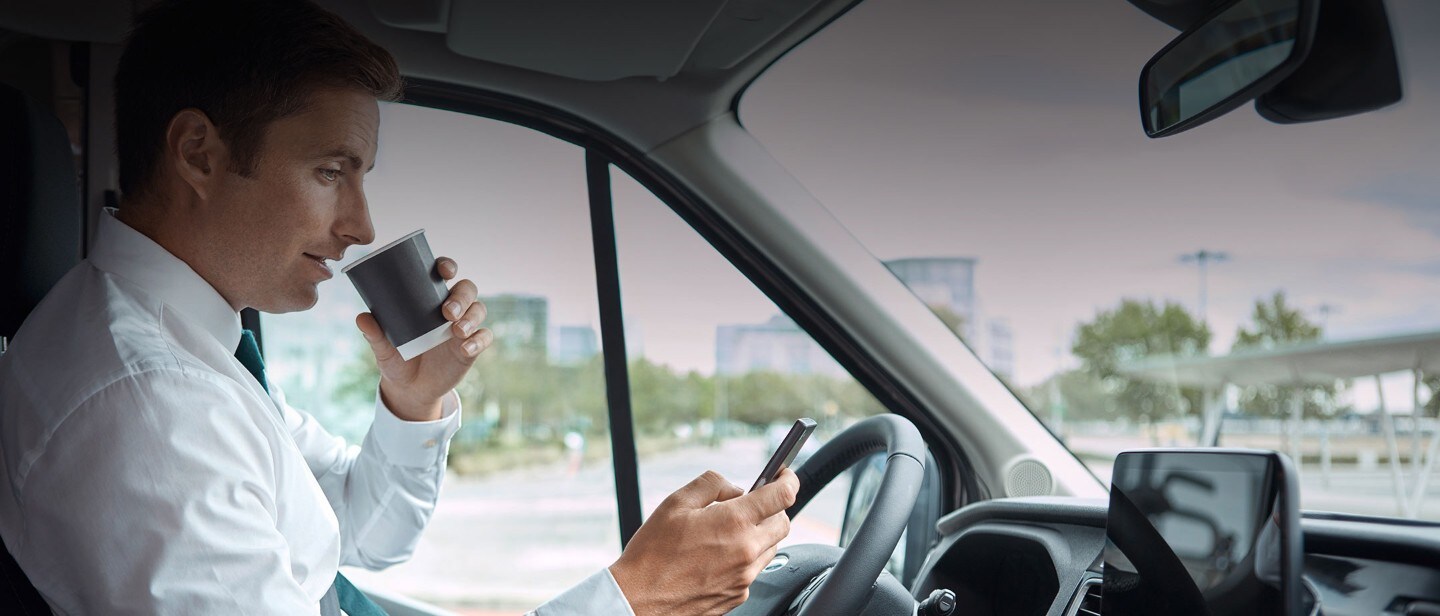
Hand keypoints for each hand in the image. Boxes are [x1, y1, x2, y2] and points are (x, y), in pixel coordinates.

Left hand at [355, 257, 492, 420]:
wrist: (409, 390)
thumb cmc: (397, 360)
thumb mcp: (383, 348)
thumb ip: (375, 334)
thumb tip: (362, 318)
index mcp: (428, 299)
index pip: (443, 274)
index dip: (447, 266)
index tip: (445, 271)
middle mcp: (450, 309)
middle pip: (467, 289)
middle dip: (461, 296)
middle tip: (447, 312)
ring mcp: (463, 327)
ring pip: (479, 309)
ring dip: (471, 316)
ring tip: (456, 331)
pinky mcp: (471, 347)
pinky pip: (484, 337)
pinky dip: (478, 341)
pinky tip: (465, 348)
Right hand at [609, 469, 799, 615]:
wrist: (639, 601)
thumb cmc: (652, 554)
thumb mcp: (675, 503)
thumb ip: (711, 485)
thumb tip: (735, 488)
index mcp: (733, 523)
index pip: (783, 496)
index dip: (788, 480)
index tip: (784, 475)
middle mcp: (746, 551)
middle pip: (783, 523)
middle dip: (773, 509)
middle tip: (752, 504)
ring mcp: (745, 577)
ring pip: (771, 548)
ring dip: (759, 534)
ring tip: (726, 533)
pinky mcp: (738, 595)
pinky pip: (754, 570)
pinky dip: (745, 558)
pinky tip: (718, 556)